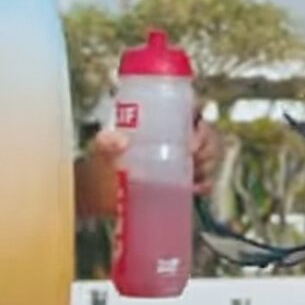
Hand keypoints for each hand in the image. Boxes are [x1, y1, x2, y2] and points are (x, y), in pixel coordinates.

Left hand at [76, 118, 223, 221]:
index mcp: (156, 119)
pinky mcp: (180, 180)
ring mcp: (178, 158)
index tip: (190, 140)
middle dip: (206, 147)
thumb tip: (120, 140)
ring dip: (207, 165)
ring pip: (208, 154)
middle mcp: (171, 135)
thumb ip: (104, 143)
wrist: (96, 197)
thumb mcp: (98, 151)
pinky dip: (205, 183)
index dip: (198, 118)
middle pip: (204, 132)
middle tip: (193, 161)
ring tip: (193, 179)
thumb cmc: (97, 166)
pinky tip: (196, 189)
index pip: (187, 107)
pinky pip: (204, 178)